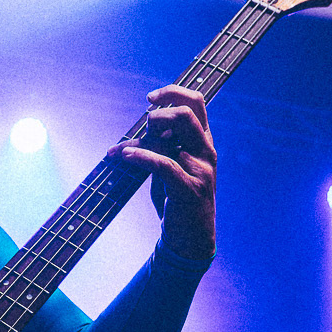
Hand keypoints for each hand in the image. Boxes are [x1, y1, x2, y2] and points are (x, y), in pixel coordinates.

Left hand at [111, 85, 215, 263]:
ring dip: (144, 139)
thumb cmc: (176, 200)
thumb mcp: (168, 168)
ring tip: (126, 151)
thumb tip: (132, 135)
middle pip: (185, 114)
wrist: (190, 238)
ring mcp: (201, 170)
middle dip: (157, 117)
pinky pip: (164, 164)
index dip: (172, 92)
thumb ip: (159, 148)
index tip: (150, 98)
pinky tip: (125, 157)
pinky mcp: (190, 189)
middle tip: (143, 134)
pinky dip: (141, 157)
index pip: (196, 103)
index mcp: (204, 142)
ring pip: (172, 137)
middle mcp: (206, 152)